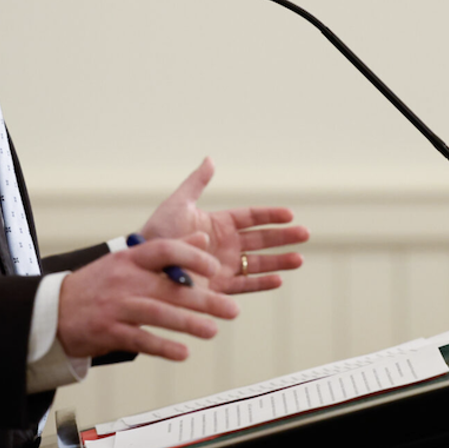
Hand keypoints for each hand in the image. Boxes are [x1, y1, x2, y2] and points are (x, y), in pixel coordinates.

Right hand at [57, 234, 239, 360]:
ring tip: (212, 331)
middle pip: (169, 287)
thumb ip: (167, 250)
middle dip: (203, 300)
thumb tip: (203, 237)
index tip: (216, 269)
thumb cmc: (99, 284)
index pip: (165, 249)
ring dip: (188, 324)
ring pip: (157, 314)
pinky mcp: (109, 332)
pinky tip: (183, 353)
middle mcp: (124, 279)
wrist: (53, 310)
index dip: (193, 257)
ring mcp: (116, 307)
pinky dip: (163, 347)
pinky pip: (140, 340)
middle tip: (231, 309)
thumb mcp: (128, 259)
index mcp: (130, 257)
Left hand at [141, 158, 309, 294]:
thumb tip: (210, 159)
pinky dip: (261, 284)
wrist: (143, 265)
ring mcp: (223, 267)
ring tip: (299, 259)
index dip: (270, 216)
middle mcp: (224, 246)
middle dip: (283, 238)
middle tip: (305, 234)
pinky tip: (278, 280)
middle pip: (261, 240)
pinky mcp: (217, 288)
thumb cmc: (157, 233)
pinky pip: (244, 286)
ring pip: (258, 264)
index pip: (250, 218)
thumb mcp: (178, 203)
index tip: (289, 214)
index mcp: (218, 224)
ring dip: (279, 261)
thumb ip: (196, 183)